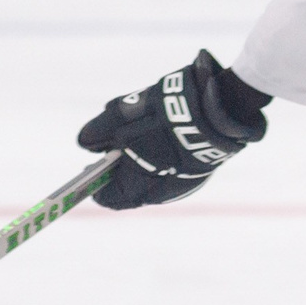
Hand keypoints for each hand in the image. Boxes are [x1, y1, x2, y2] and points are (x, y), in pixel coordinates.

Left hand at [77, 51, 269, 209]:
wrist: (220, 107)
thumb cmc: (166, 113)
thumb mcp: (124, 114)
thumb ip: (99, 130)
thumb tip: (85, 142)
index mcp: (141, 183)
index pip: (111, 197)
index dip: (98, 186)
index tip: (91, 173)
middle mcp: (163, 190)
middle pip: (133, 191)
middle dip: (120, 174)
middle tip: (113, 154)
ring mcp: (186, 181)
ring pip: (154, 182)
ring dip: (142, 167)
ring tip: (137, 140)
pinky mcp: (201, 169)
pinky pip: (174, 172)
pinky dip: (162, 162)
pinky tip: (162, 140)